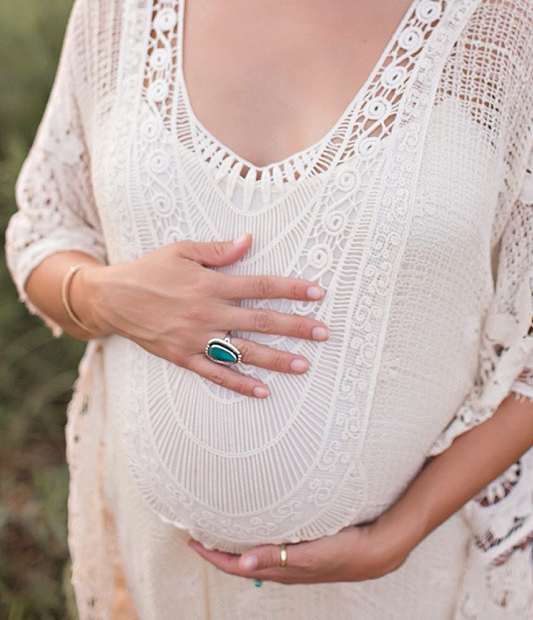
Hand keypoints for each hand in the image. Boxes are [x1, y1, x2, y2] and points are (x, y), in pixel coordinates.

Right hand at [75, 235, 327, 398]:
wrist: (110, 298)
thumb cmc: (150, 270)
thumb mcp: (183, 250)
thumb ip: (219, 250)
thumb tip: (249, 240)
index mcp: (212, 285)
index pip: (262, 286)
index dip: (292, 289)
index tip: (317, 293)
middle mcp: (207, 313)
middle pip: (260, 321)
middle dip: (295, 327)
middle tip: (323, 333)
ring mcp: (195, 338)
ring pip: (243, 351)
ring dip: (275, 359)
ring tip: (303, 365)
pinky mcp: (182, 356)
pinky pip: (214, 373)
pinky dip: (238, 383)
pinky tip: (262, 391)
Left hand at [188, 520, 405, 584]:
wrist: (375, 551)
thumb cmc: (344, 553)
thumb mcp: (309, 555)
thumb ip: (276, 557)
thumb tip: (240, 562)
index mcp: (279, 570)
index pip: (235, 566)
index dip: (212, 556)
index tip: (192, 542)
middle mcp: (283, 567)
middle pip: (241, 562)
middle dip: (220, 550)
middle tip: (201, 533)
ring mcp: (294, 559)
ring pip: (257, 554)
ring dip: (238, 545)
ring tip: (224, 529)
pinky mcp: (306, 550)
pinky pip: (273, 547)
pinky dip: (259, 538)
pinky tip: (262, 525)